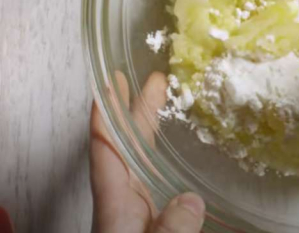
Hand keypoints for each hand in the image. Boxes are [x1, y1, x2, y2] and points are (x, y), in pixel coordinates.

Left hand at [90, 72, 205, 232]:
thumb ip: (171, 229)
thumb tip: (192, 199)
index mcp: (115, 208)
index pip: (106, 151)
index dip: (107, 114)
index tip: (111, 83)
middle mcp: (124, 205)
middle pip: (128, 148)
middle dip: (138, 111)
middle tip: (153, 80)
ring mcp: (139, 214)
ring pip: (144, 163)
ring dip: (152, 130)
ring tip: (166, 102)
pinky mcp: (156, 224)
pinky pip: (162, 181)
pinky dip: (167, 158)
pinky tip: (181, 152)